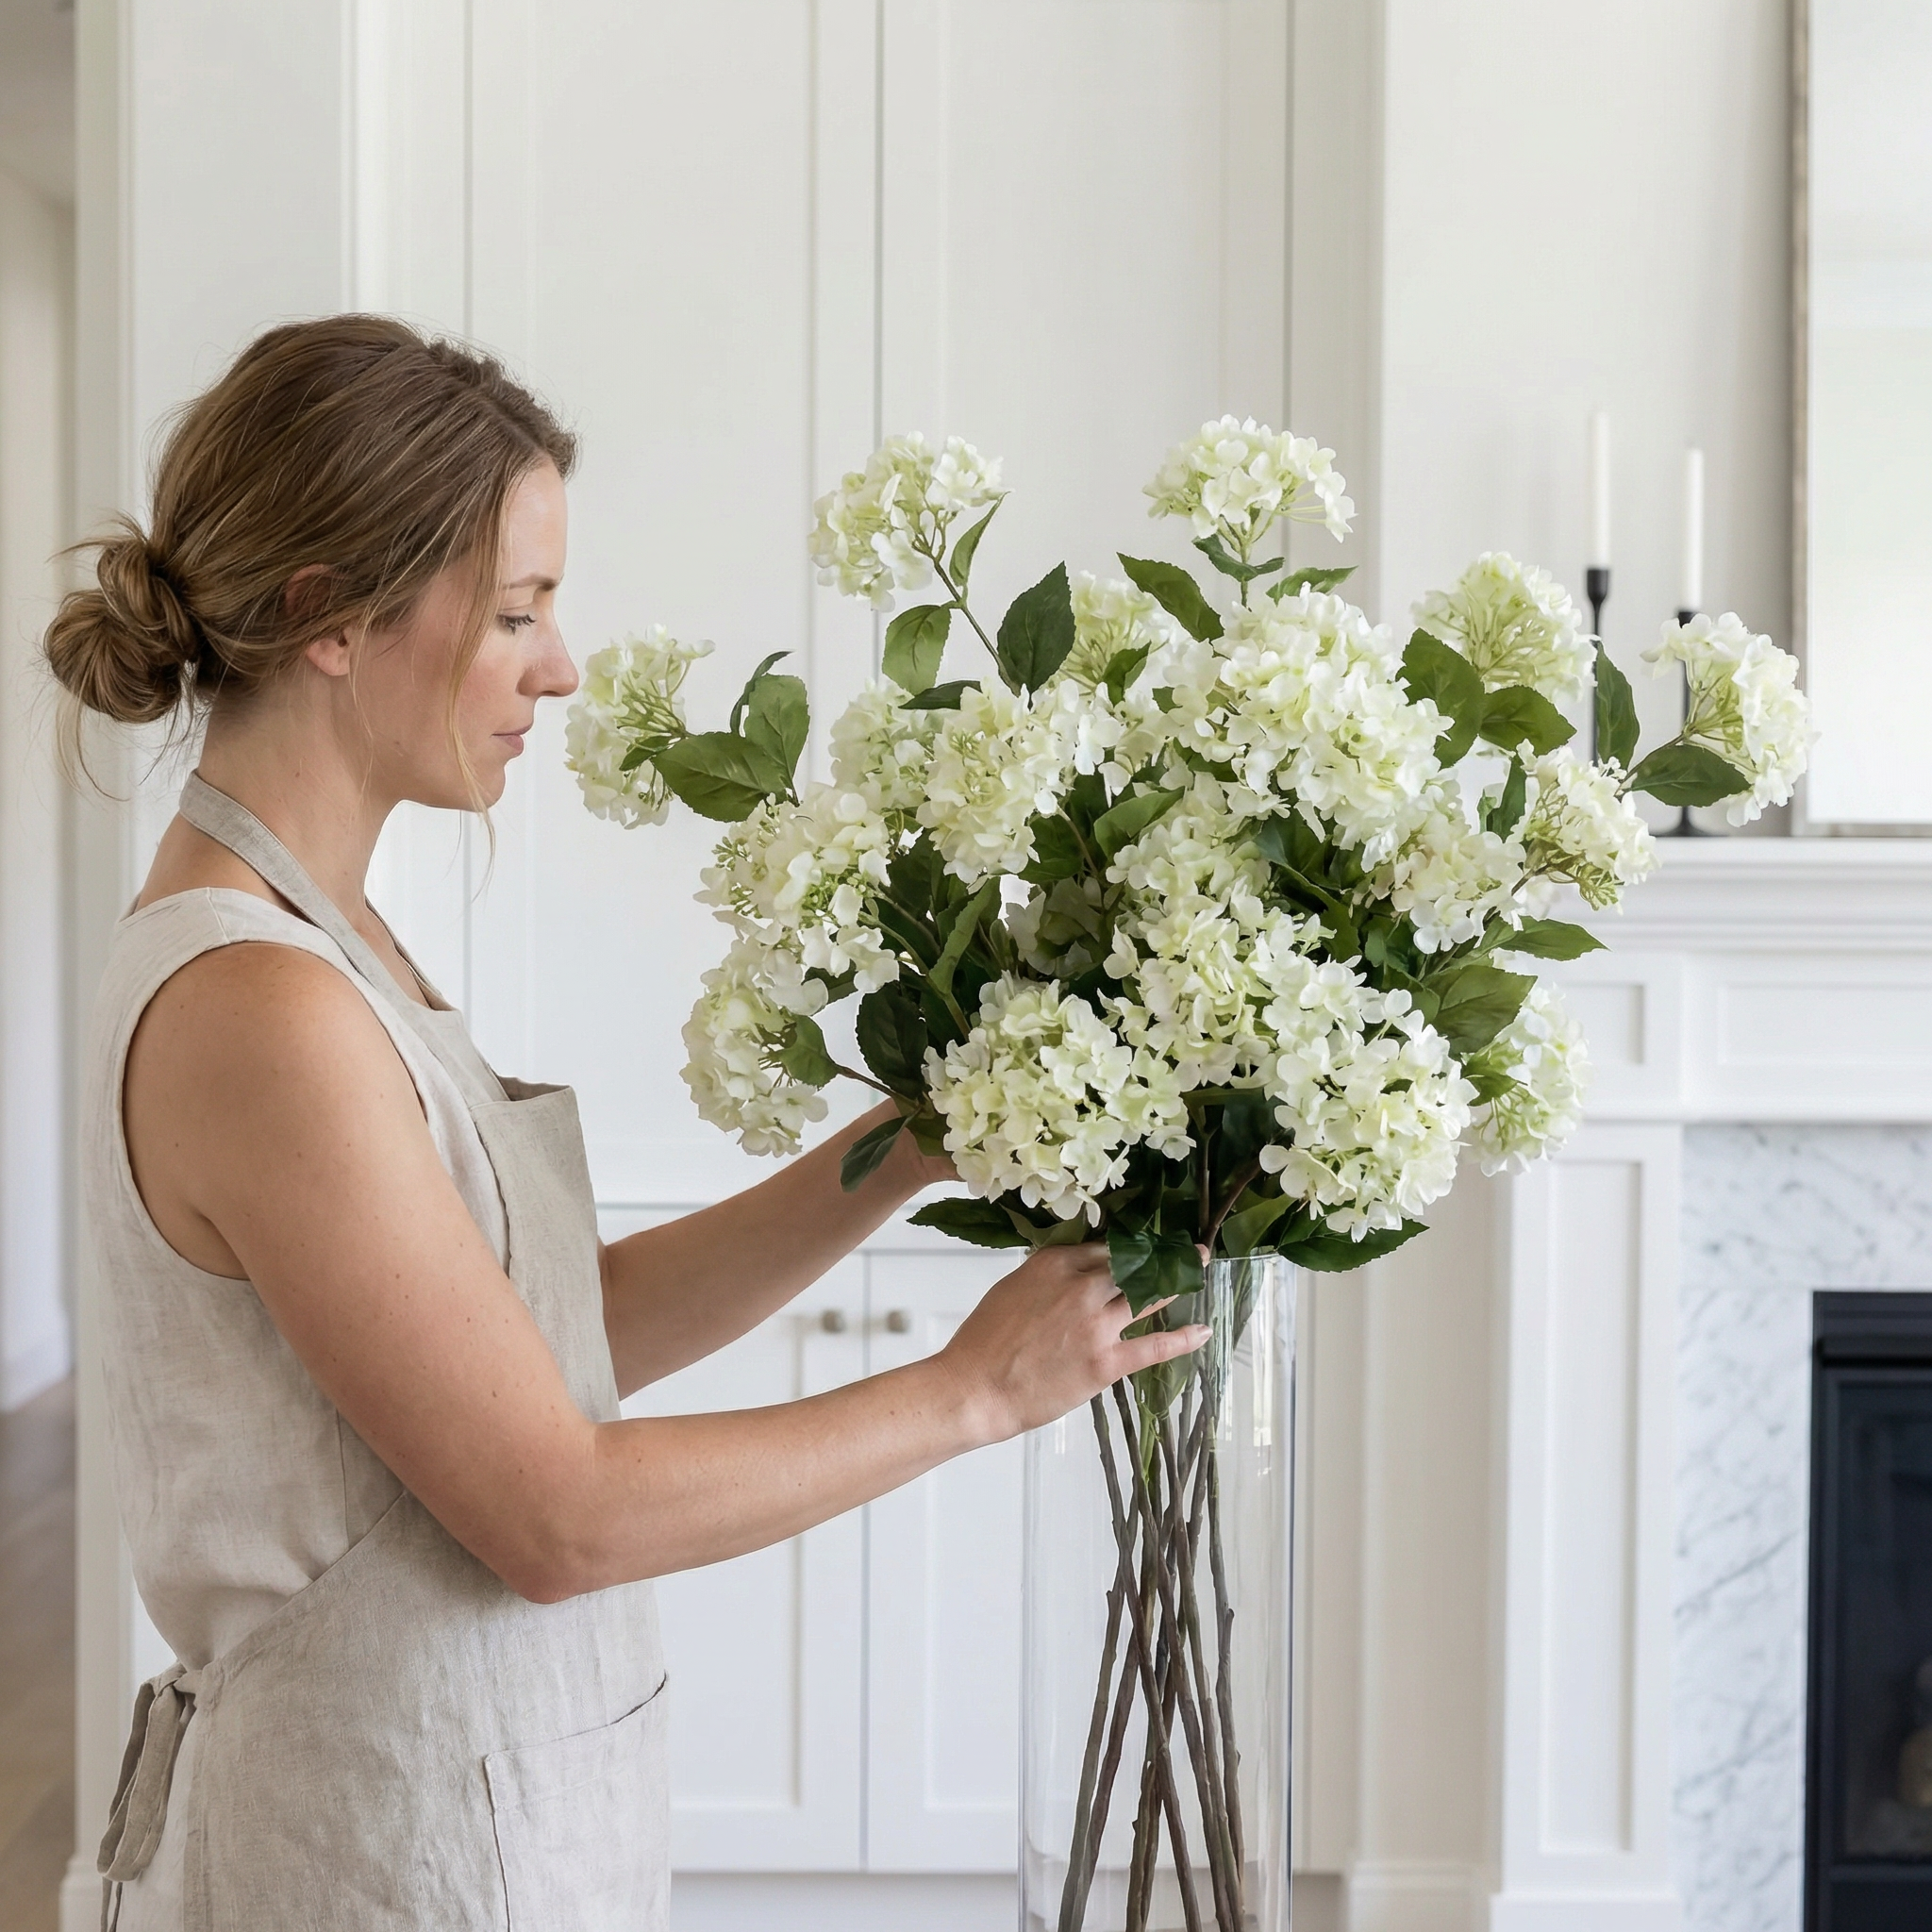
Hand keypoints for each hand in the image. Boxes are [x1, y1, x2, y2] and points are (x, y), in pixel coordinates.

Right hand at [938, 1241, 1209, 1443]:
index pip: (1105, 1248)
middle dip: (1162, 1255)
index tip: (1147, 1246)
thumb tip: (1074, 1270)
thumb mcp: (1013, 1288)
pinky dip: (1183, 1338)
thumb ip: (1048, 1275)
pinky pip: (1154, 1346)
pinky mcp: (1106, 1362)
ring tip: (1200, 1270)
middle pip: (1133, 1265)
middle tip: (1186, 1251)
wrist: (975, 1388)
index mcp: (1055, 1263)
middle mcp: (1081, 1286)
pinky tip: (1203, 1331)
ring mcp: (1097, 1324)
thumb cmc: (984, 1341)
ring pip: (1148, 1296)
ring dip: (1179, 1282)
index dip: (1131, 1248)